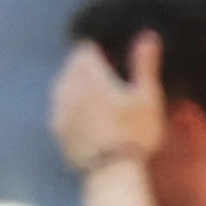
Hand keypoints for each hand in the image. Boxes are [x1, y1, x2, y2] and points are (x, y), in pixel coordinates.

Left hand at [51, 31, 163, 178]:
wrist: (111, 171)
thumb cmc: (135, 132)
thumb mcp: (147, 97)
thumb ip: (144, 65)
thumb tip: (148, 34)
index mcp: (90, 75)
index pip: (84, 49)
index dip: (97, 50)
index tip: (110, 57)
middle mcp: (69, 86)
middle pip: (71, 65)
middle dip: (85, 65)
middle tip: (105, 75)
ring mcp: (59, 108)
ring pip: (62, 84)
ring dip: (75, 83)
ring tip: (95, 94)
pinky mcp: (56, 127)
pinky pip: (59, 106)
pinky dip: (69, 104)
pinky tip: (84, 115)